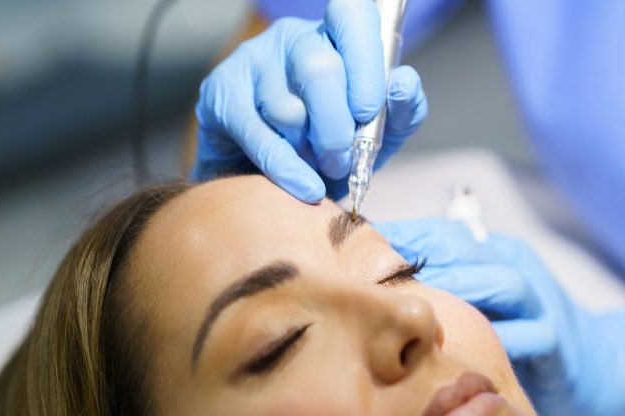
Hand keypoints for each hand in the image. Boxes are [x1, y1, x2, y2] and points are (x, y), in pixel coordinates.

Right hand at [192, 0, 427, 201]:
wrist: (270, 189)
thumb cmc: (328, 153)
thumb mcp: (376, 137)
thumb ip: (400, 112)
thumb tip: (404, 82)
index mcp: (335, 37)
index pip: (352, 12)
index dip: (365, 59)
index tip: (367, 109)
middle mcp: (293, 38)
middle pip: (319, 70)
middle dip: (336, 128)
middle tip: (341, 160)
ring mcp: (253, 61)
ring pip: (289, 109)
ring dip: (309, 152)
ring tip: (313, 166)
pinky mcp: (221, 94)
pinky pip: (260, 136)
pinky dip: (288, 169)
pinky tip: (304, 187)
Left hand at [376, 218, 624, 415]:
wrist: (597, 364)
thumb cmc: (522, 332)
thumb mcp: (480, 304)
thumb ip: (440, 288)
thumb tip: (373, 285)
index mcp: (491, 253)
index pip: (437, 236)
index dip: (393, 242)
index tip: (346, 253)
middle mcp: (514, 266)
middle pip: (459, 251)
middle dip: (410, 260)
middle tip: (361, 277)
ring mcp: (539, 299)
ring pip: (495, 283)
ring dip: (452, 291)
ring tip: (405, 307)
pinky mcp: (557, 338)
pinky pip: (524, 334)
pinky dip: (493, 340)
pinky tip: (454, 353)